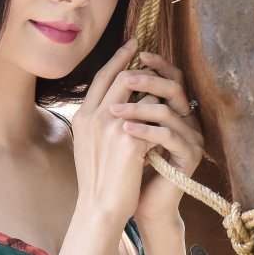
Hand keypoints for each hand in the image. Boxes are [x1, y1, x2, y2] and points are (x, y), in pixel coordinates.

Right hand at [70, 39, 150, 226]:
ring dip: (154, 87)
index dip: (118, 58)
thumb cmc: (97, 182)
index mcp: (82, 117)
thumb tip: (115, 103)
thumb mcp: (89, 146)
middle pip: (120, 75)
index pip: (101, 77)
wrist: (99, 209)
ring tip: (165, 85)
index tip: (132, 45)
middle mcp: (94, 116)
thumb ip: (98, 123)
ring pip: (139, 89)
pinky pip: (153, 114)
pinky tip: (171, 114)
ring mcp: (111, 126)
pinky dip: (162, 112)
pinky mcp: (130, 140)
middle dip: (138, 62)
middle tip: (152, 53)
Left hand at [109, 51, 204, 226]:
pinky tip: (125, 129)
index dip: (155, 63)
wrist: (141, 205)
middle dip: (147, 80)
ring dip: (138, 107)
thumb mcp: (123, 131)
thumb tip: (111, 72)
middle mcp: (188, 121)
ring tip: (113, 110)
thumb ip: (126, 104)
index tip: (134, 52)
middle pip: (174, 88)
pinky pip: (168, 136)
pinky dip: (145, 130)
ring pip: (168, 111)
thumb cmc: (130, 169)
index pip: (171, 78)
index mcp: (174, 111)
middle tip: (124, 79)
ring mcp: (192, 138)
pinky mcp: (190, 155)